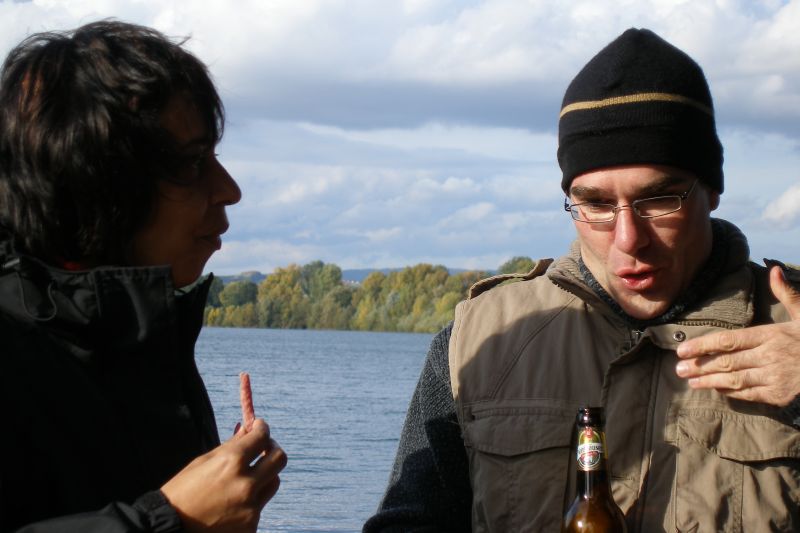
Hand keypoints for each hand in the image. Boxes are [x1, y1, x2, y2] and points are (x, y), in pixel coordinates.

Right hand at [161, 418, 286, 531]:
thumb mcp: (203, 462)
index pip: (262, 437)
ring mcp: (250, 508)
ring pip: (273, 483)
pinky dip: (250, 501)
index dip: (262, 428)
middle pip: (279, 459)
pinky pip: (259, 506)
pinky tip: (232, 503)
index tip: (259, 426)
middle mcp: (245, 484)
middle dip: (273, 449)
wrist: (169, 527)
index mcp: (231, 462)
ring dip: (265, 476)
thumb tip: (248, 429)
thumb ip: (230, 446)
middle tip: (264, 448)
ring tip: (247, 477)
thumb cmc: (182, 491)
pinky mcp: (250, 526)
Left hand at [675, 266, 799, 406]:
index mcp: (772, 335)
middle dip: (700, 365)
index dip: (703, 345)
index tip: (683, 349)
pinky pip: (749, 394)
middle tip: (678, 368)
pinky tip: (716, 389)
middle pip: (727, 361)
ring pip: (734, 380)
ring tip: (689, 381)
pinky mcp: (780, 395)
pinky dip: (731, 392)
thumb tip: (773, 270)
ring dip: (709, 381)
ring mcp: (775, 377)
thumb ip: (786, 294)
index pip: (729, 340)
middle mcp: (770, 356)